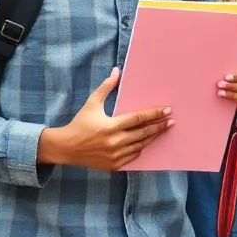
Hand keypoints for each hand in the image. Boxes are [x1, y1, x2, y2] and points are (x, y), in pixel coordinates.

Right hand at [37, 68, 173, 170]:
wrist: (65, 148)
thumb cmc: (79, 123)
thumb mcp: (91, 103)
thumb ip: (106, 87)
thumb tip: (117, 71)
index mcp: (110, 126)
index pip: (139, 119)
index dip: (154, 114)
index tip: (167, 110)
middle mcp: (114, 142)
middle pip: (144, 133)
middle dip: (159, 126)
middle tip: (171, 121)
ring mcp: (114, 155)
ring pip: (141, 145)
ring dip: (153, 137)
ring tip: (163, 130)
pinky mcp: (113, 165)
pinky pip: (133, 157)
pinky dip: (140, 149)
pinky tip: (146, 142)